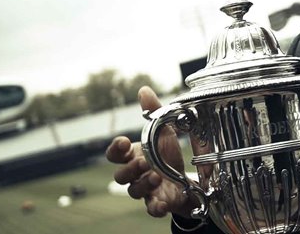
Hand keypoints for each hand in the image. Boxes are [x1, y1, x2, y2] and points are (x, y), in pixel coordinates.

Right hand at [105, 86, 196, 218]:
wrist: (186, 178)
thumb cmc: (167, 154)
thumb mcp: (164, 130)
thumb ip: (154, 111)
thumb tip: (144, 90)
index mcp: (133, 155)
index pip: (114, 154)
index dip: (115, 148)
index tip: (123, 142)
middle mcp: (135, 174)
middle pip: (120, 175)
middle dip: (130, 168)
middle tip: (143, 161)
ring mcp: (146, 190)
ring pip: (134, 191)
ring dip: (142, 184)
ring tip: (156, 176)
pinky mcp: (158, 203)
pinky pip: (151, 209)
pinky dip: (155, 208)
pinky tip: (160, 204)